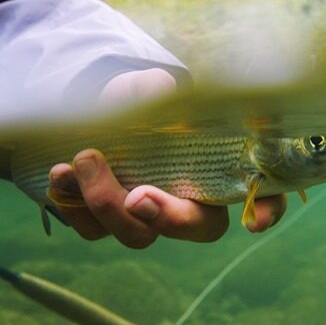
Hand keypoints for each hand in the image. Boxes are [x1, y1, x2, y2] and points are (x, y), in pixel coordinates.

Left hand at [51, 69, 286, 246]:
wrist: (87, 115)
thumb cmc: (135, 103)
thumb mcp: (147, 89)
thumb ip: (154, 92)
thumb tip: (160, 91)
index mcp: (216, 172)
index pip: (260, 197)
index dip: (267, 212)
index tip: (256, 221)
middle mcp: (186, 204)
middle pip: (192, 228)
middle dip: (164, 217)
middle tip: (138, 197)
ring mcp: (144, 219)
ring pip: (135, 235)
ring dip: (106, 204)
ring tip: (83, 160)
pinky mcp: (103, 222)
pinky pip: (90, 228)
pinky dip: (72, 202)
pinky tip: (58, 174)